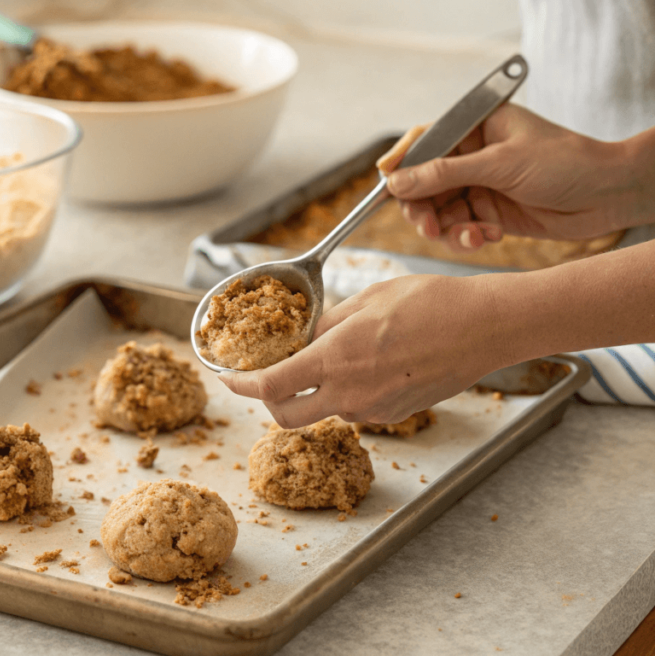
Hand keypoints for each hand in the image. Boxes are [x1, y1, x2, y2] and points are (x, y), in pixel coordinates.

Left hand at [219, 274, 506, 426]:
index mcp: (336, 360)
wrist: (487, 328)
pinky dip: (349, 390)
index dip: (241, 386)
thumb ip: (327, 324)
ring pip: (326, 408)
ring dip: (317, 389)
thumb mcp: (367, 299)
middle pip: (287, 416)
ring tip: (344, 351)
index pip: (270, 387)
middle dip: (268, 401)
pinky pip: (357, 407)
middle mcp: (351, 394)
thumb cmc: (432, 303)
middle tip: (266, 379)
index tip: (228, 378)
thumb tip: (304, 338)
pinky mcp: (395, 415)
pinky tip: (373, 362)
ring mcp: (374, 410)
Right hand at [377, 103, 644, 252]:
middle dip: (422, 207)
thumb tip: (396, 182)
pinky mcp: (488, 213)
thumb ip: (445, 173)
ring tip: (467, 237)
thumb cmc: (566, 162)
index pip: (424, 141)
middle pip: (423, 183)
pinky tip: (485, 237)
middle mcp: (472, 156)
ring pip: (438, 211)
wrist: (609, 194)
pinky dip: (465, 237)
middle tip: (426, 227)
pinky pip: (458, 228)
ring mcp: (479, 185)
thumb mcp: (500, 164)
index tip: (385, 184)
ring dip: (445, 229)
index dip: (401, 162)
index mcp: (475, 127)